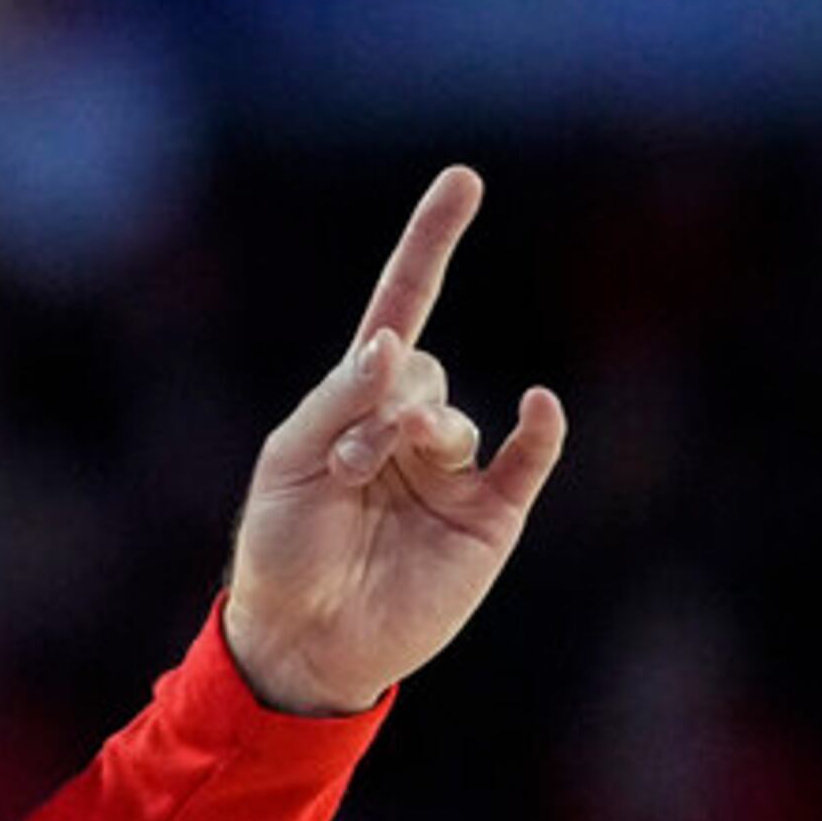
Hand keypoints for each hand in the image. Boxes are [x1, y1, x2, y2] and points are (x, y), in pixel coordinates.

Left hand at [224, 166, 565, 715]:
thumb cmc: (284, 548)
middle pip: (419, 371)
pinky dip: (537, 430)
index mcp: (358, 400)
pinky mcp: (489, 517)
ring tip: (366, 480)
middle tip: (345, 462)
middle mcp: (413, 425)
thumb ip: (340, 398)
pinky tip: (536, 406)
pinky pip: (525, 460)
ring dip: (411, 435)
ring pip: (454, 417)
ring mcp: (454, 470)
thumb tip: (392, 340)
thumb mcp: (287, 462)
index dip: (431, 244)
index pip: (403, 305)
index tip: (463, 180)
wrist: (304, 640)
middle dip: (380, 405)